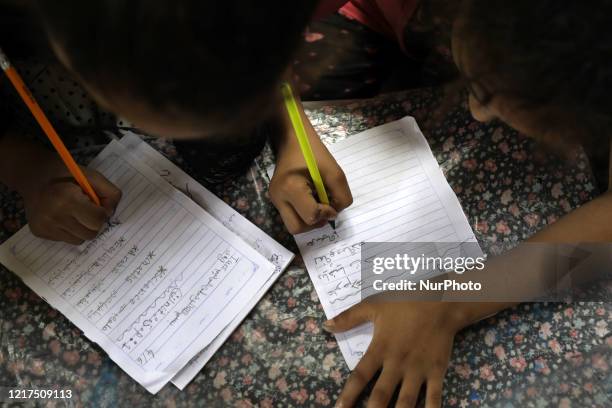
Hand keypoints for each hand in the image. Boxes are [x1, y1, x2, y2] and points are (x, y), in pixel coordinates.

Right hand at [20, 159, 121, 244]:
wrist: (33, 175)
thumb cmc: (66, 174)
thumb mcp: (92, 176)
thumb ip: (109, 192)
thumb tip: (110, 213)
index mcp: (67, 199)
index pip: (97, 220)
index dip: (101, 211)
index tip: (95, 203)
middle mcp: (54, 216)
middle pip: (90, 233)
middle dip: (93, 222)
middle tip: (86, 209)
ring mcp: (44, 226)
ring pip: (79, 240)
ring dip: (82, 228)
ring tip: (74, 212)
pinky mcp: (39, 232)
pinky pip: (66, 240)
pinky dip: (70, 230)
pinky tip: (63, 216)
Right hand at [269, 106, 351, 233]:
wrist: (291, 138)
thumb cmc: (313, 151)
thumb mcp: (335, 171)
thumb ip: (341, 196)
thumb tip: (336, 213)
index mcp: (291, 188)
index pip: (311, 216)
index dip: (326, 213)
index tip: (331, 202)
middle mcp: (278, 198)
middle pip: (297, 228)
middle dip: (315, 223)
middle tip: (324, 208)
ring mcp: (274, 200)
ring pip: (293, 226)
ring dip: (309, 220)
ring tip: (317, 203)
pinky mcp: (276, 200)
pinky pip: (291, 217)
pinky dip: (303, 214)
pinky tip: (309, 200)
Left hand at [323, 301, 466, 407]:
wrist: (442, 302)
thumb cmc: (405, 302)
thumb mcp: (374, 305)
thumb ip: (349, 317)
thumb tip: (325, 326)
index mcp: (380, 349)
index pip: (359, 377)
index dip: (348, 396)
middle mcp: (397, 363)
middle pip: (381, 395)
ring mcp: (418, 370)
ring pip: (405, 402)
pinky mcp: (437, 372)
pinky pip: (434, 398)